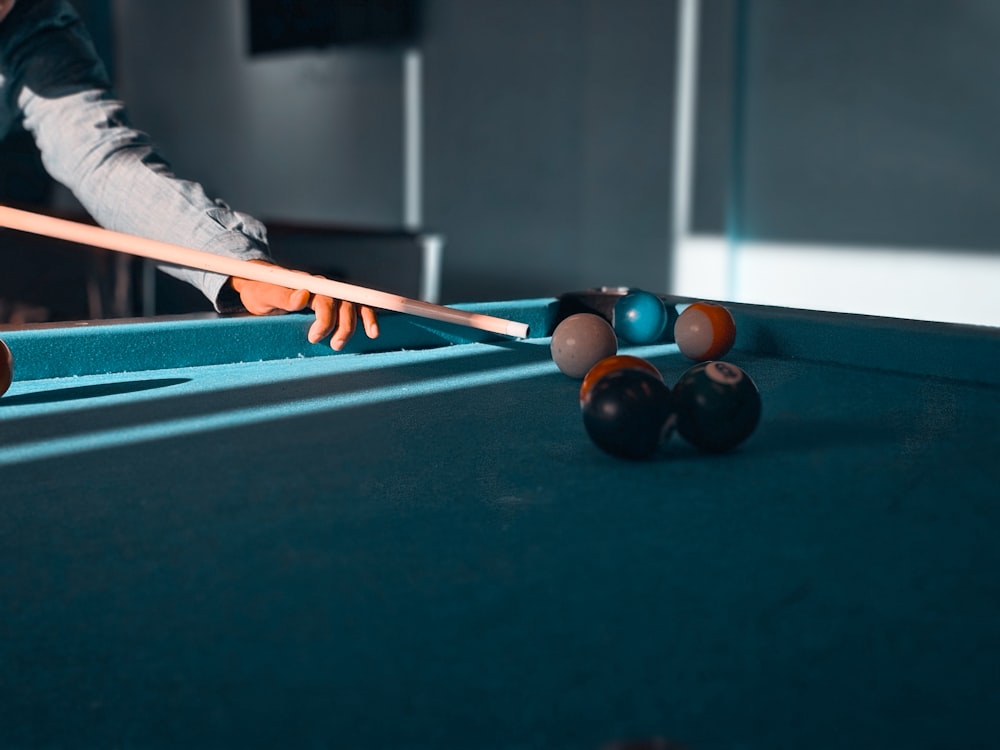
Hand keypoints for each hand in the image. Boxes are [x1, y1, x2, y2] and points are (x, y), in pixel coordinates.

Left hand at [230, 261, 378, 349]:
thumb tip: (302, 295)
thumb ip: (282, 295)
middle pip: (343, 304)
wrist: (260, 285)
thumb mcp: (263, 294)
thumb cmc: (260, 290)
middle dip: (342, 327)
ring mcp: (330, 294)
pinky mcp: (335, 303)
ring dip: (354, 326)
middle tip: (332, 345)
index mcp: (307, 284)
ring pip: (353, 306)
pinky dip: (367, 318)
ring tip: (339, 344)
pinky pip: (356, 308)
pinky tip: (372, 332)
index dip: (326, 319)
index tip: (314, 337)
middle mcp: (322, 287)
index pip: (325, 300)